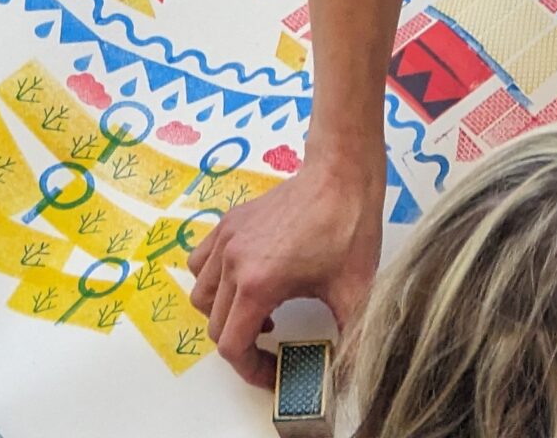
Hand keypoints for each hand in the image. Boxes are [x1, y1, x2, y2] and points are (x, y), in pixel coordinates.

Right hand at [188, 157, 383, 385]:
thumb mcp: (355, 293)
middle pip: (215, 326)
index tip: (274, 374)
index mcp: (257, 285)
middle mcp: (232, 263)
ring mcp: (226, 239)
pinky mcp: (228, 223)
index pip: (232, 347)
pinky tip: (245, 281)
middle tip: (272, 348)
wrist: (342, 176)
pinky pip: (201, 263)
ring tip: (260, 313)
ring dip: (224, 314)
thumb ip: (352, 343)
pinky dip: (214, 281)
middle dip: (243, 346)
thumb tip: (350, 379)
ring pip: (202, 295)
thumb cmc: (348, 229)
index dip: (251, 370)